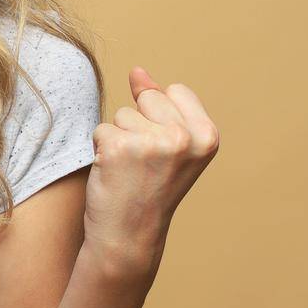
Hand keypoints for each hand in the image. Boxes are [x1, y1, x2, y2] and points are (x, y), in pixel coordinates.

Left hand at [85, 66, 219, 275]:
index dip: (161, 118)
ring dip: (118, 138)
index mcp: (207, 135)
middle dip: (139, 125)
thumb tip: (138, 71)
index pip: (174, 91)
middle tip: (144, 164)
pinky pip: (101, 129)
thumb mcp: (169, 145)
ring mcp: (151, 143)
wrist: (128, 236)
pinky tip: (112, 174)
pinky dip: (100, 149)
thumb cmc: (148, 190)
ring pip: (121, 114)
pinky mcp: (118, 148)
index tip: (163, 153)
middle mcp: (184, 138)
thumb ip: (157, 104)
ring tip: (129, 171)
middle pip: (147, 98)